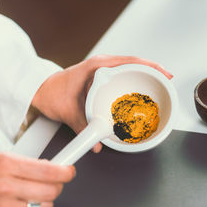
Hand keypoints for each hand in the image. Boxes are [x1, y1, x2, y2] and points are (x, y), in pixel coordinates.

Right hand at [0, 149, 74, 206]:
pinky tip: (19, 202)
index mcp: (5, 165)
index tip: (69, 171)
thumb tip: (50, 165)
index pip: (50, 171)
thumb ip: (23, 160)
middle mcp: (6, 188)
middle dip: (58, 185)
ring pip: (45, 206)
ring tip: (34, 192)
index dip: (66, 171)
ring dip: (46, 199)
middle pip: (53, 190)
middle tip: (54, 181)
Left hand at [31, 55, 172, 152]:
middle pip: (134, 62)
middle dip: (153, 69)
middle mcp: (101, 65)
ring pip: (130, 67)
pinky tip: (141, 87)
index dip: (149, 66)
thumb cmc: (51, 93)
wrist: (39, 89)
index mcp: (96, 67)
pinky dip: (135, 78)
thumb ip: (83, 129)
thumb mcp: (68, 112)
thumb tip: (98, 144)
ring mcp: (102, 68)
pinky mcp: (101, 75)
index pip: (129, 61)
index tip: (162, 73)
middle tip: (167, 79)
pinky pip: (123, 73)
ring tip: (159, 83)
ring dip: (145, 73)